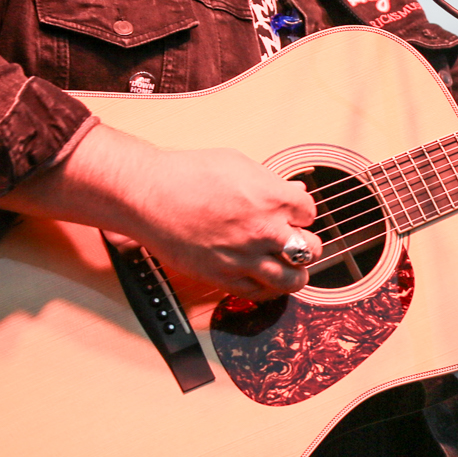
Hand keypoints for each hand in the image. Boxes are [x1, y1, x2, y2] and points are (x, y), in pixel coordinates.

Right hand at [121, 146, 321, 298]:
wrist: (147, 194)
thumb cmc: (186, 174)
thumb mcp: (238, 164)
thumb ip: (271, 182)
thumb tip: (294, 190)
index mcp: (272, 198)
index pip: (309, 212)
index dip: (302, 213)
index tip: (295, 215)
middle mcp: (264, 230)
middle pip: (310, 249)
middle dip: (309, 245)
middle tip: (301, 243)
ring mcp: (244, 256)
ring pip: (291, 279)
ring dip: (297, 275)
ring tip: (294, 270)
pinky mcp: (222, 275)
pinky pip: (257, 292)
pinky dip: (266, 288)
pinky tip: (265, 281)